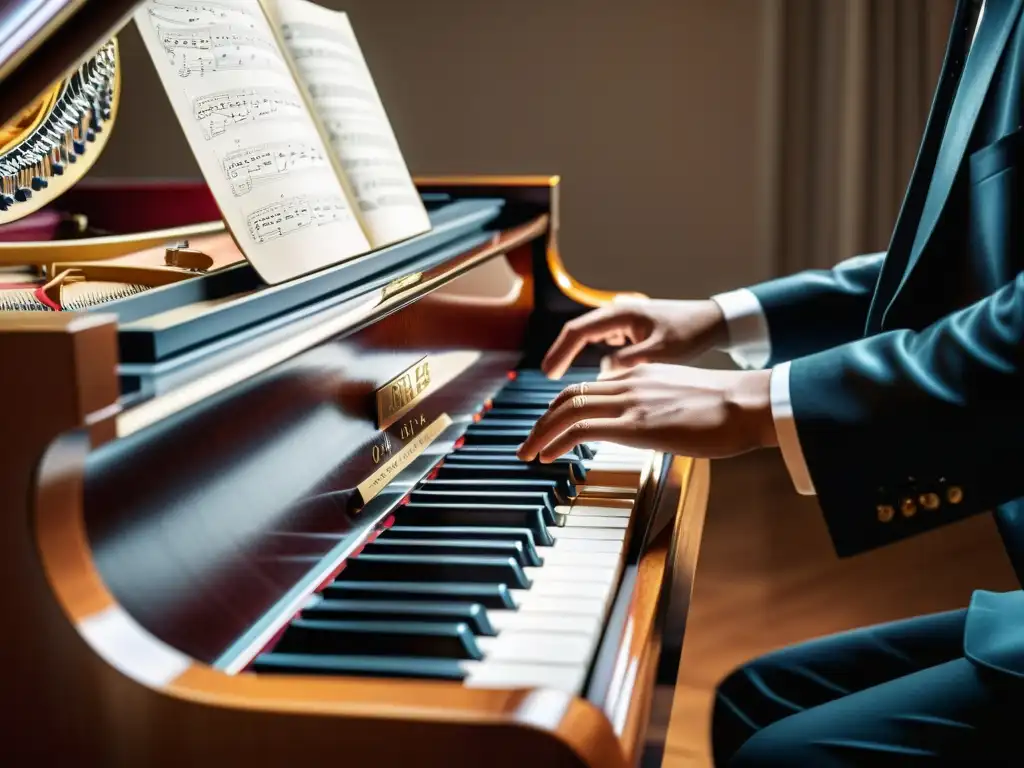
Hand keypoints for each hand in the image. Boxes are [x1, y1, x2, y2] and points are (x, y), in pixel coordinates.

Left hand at [516, 363, 777, 461]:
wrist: (748, 404)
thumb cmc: (728, 409)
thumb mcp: (684, 399)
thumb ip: (660, 406)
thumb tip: (654, 424)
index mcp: (640, 376)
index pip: (587, 387)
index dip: (561, 406)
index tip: (549, 424)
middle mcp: (629, 384)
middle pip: (569, 396)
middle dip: (542, 420)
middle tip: (528, 442)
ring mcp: (631, 403)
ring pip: (568, 410)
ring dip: (541, 433)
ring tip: (528, 452)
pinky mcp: (636, 425)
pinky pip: (583, 429)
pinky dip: (558, 441)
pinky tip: (548, 455)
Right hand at [541, 298, 728, 378]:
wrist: (712, 320)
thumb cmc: (691, 332)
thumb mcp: (662, 350)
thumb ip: (631, 361)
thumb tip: (603, 374)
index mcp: (620, 314)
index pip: (578, 331)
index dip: (560, 353)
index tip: (549, 375)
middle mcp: (616, 313)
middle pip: (577, 332)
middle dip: (560, 354)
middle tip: (547, 378)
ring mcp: (622, 319)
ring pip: (587, 336)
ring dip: (572, 354)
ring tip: (560, 378)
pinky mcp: (629, 328)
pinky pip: (600, 340)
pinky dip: (588, 355)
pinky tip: (588, 374)